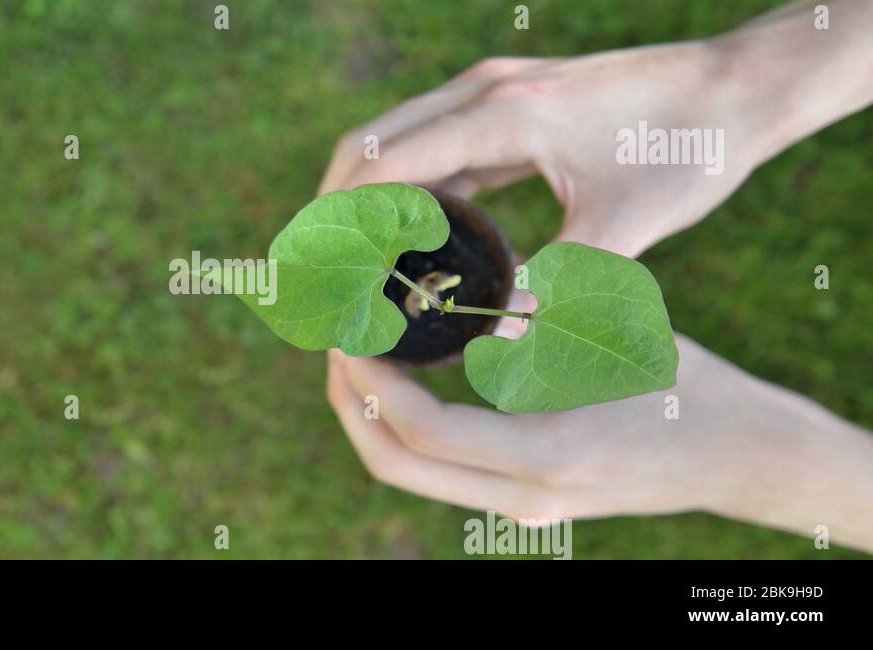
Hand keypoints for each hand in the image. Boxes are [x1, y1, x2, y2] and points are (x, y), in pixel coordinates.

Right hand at [318, 43, 759, 257]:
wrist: (738, 86)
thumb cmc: (689, 150)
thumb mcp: (625, 226)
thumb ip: (560, 285)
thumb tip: (500, 346)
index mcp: (505, 115)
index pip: (383, 162)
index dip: (336, 219)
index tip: (313, 272)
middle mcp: (486, 92)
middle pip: (367, 144)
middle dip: (330, 210)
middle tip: (313, 276)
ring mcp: (493, 92)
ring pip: (394, 139)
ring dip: (363, 196)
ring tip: (348, 265)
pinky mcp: (508, 104)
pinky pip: (434, 143)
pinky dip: (407, 187)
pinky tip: (413, 238)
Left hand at [326, 337, 872, 551]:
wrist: (737, 456)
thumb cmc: (686, 385)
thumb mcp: (613, 335)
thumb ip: (534, 318)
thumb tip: (451, 284)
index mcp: (548, 452)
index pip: (422, 430)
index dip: (370, 381)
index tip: (350, 330)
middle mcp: (525, 495)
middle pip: (396, 465)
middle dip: (349, 402)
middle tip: (335, 342)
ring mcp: (521, 506)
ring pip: (411, 473)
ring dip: (369, 416)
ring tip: (357, 354)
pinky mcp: (522, 501)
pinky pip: (439, 470)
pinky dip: (405, 427)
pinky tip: (404, 375)